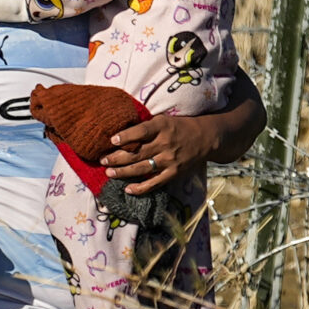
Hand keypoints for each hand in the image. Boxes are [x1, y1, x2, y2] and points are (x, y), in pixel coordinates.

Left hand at [100, 116, 217, 195]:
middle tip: (102, 160)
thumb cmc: (178, 126)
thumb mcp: (163, 119)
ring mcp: (169, 160)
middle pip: (137, 152)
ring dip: (123, 172)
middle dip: (117, 157)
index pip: (141, 131)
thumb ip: (145, 126)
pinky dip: (141, 188)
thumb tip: (119, 133)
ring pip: (142, 168)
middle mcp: (165, 143)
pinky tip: (127, 189)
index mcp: (161, 127)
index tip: (112, 140)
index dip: (126, 136)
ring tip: (109, 172)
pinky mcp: (174, 173)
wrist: (206, 137)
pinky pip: (155, 183)